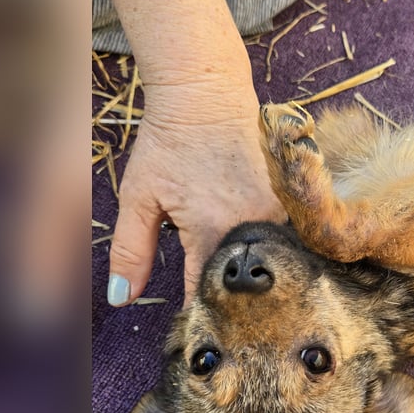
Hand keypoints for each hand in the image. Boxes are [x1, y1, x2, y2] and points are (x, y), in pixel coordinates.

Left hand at [107, 79, 286, 306]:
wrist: (208, 95)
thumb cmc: (169, 143)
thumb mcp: (139, 198)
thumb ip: (131, 252)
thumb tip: (121, 299)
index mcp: (212, 231)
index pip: (207, 291)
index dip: (198, 307)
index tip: (194, 317)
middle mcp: (253, 225)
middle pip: (243, 280)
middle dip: (229, 292)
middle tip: (217, 295)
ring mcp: (279, 212)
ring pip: (268, 261)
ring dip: (252, 270)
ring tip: (240, 273)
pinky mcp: (292, 201)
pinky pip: (285, 239)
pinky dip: (270, 247)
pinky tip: (259, 246)